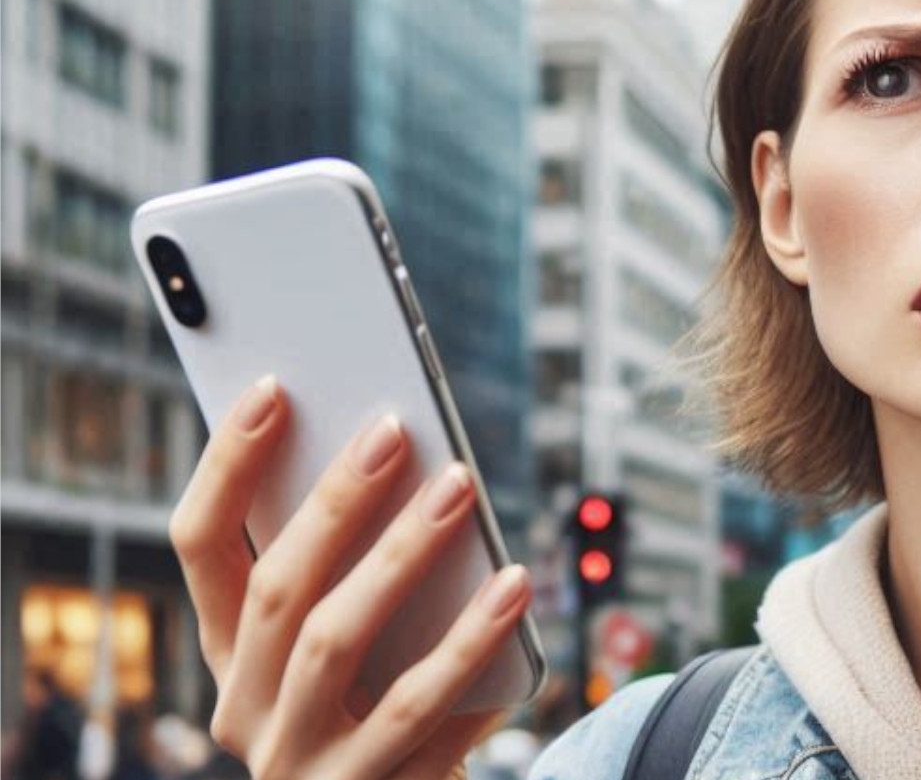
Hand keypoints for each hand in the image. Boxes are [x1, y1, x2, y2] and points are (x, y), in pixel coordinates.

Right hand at [169, 375, 531, 779]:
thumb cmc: (389, 703)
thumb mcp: (351, 641)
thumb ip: (353, 568)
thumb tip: (395, 451)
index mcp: (230, 657)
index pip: (199, 547)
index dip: (228, 465)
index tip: (275, 388)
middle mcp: (247, 713)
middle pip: (275, 591)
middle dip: (334, 503)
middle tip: (394, 429)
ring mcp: (303, 764)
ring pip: (333, 644)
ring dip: (400, 556)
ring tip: (460, 488)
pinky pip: (422, 713)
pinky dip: (469, 643)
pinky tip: (512, 588)